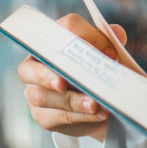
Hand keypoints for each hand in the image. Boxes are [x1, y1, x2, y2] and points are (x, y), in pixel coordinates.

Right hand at [18, 13, 129, 140]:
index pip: (62, 30)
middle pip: (28, 68)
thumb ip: (108, 41)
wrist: (95, 106)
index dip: (86, 37)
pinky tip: (97, 114)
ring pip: (42, 96)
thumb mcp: (102, 55)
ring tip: (93, 104)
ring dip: (71, 101)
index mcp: (51, 42)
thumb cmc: (94, 72)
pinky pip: (55, 117)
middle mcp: (35, 65)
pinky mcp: (41, 116)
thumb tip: (118, 33)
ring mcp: (34, 92)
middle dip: (47, 75)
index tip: (110, 52)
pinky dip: (79, 116)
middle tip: (63, 83)